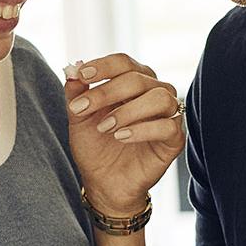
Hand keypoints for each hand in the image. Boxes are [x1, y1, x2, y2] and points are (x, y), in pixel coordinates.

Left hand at [64, 53, 184, 216]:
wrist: (104, 183)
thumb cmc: (95, 146)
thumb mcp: (79, 117)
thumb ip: (77, 93)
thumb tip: (71, 69)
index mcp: (133, 81)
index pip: (124, 62)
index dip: (103, 66)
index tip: (81, 75)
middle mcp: (154, 92)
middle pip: (138, 78)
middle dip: (107, 92)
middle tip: (82, 108)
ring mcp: (168, 115)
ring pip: (159, 98)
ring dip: (128, 111)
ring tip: (105, 127)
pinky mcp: (174, 139)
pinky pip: (169, 126)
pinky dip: (143, 129)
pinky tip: (122, 137)